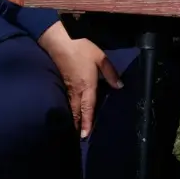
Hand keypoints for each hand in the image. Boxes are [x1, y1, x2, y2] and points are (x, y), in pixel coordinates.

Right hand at [38, 23, 122, 138]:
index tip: (84, 135)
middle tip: (79, 137)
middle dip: (77, 124)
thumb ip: (111, 73)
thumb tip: (119, 86)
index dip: (87, 122)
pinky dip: (69, 108)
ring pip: (70, 106)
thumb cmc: (82, 49)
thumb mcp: (101, 58)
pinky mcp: (62, 82)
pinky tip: (71, 110)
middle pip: (76, 111)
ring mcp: (67, 87)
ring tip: (75, 128)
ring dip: (73, 118)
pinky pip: (67, 99)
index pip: (88, 108)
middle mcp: (76, 90)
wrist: (59, 41)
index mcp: (87, 86)